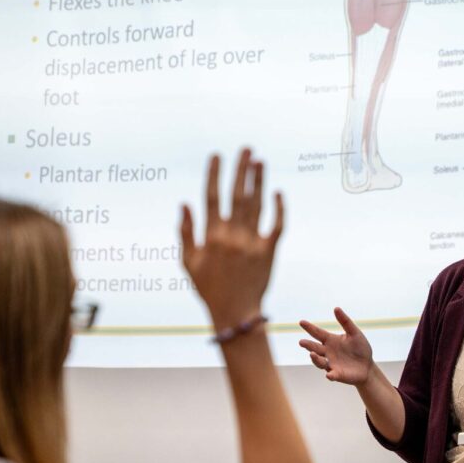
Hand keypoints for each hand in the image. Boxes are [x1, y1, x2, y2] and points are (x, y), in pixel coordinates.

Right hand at [180, 149, 283, 328]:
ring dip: (259, 181)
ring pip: (257, 205)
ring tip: (259, 162)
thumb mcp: (189, 262)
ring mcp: (252, 243)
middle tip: (246, 149)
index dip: (213, 174)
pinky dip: (279, 208)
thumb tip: (184, 203)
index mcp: (211, 237)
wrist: (235, 313)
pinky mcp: (269, 251)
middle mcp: (232, 236)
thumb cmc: (209, 288)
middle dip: (241, 170)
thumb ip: (185, 232)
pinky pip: (277, 225)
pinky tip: (277, 192)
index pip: (211, 197)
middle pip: (238, 195)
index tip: (216, 155)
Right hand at [298, 307, 373, 384]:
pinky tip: (329, 375)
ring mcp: (331, 364)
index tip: (301, 322)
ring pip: (319, 362)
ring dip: (315, 359)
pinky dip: (330, 375)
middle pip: (315, 348)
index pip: (317, 333)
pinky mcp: (337, 374)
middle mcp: (327, 352)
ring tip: (312, 354)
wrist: (367, 366)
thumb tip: (336, 308)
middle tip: (301, 342)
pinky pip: (332, 375)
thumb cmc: (360, 349)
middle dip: (308, 345)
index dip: (309, 328)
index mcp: (330, 340)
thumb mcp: (355, 333)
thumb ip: (345, 322)